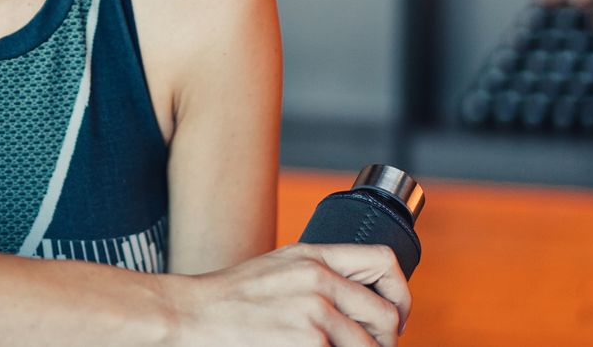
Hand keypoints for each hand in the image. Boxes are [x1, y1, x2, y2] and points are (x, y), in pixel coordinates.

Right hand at [164, 243, 411, 345]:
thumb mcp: (279, 268)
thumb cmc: (232, 297)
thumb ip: (319, 274)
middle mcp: (319, 279)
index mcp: (314, 256)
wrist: (192, 313)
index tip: (394, 316)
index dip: (400, 293)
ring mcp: (314, 311)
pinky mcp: (308, 341)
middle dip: (385, 340)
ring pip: (369, 346)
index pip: (384, 262)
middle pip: (386, 314)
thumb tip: (360, 301)